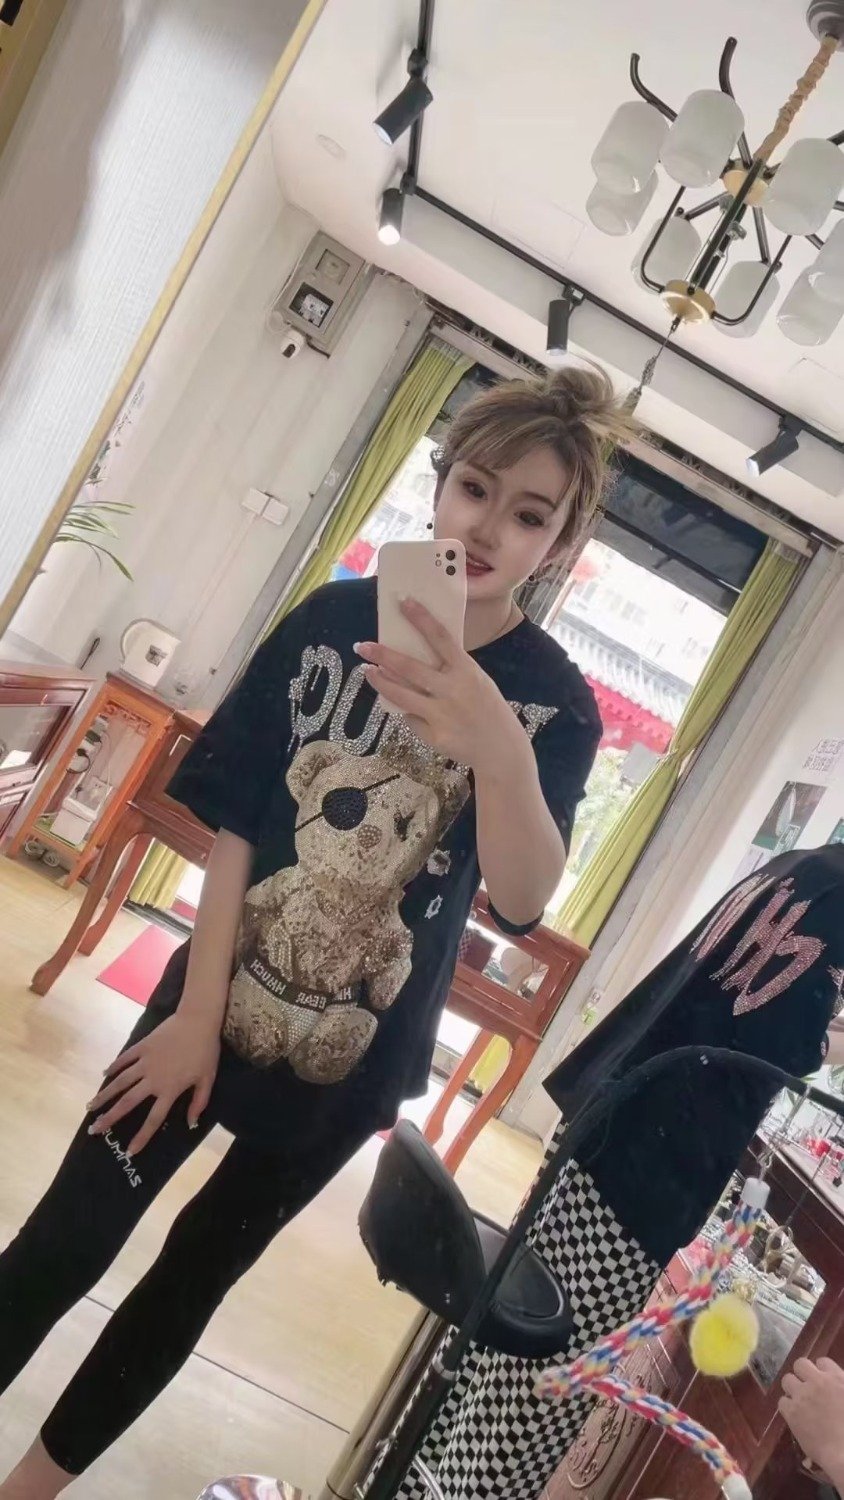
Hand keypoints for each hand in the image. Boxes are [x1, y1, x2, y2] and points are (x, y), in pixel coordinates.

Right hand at [86, 1009, 220, 1155]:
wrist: (197, 1020)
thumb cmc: (205, 1051)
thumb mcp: (207, 1079)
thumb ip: (198, 1102)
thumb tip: (191, 1123)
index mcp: (169, 1090)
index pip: (154, 1119)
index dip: (142, 1137)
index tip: (130, 1151)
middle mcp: (153, 1079)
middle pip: (127, 1103)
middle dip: (110, 1118)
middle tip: (94, 1129)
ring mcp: (145, 1062)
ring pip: (120, 1082)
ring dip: (104, 1095)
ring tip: (90, 1107)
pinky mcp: (142, 1046)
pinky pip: (124, 1059)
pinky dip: (113, 1067)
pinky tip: (104, 1074)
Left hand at [356, 599, 524, 774]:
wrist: (502, 749)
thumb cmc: (487, 710)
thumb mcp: (477, 682)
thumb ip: (451, 670)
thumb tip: (414, 656)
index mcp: (467, 670)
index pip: (440, 637)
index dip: (421, 618)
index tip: (402, 601)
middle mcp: (453, 690)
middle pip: (410, 667)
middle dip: (382, 654)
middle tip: (362, 646)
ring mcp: (442, 714)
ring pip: (400, 695)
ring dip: (380, 681)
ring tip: (368, 671)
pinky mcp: (434, 736)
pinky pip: (412, 719)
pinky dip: (408, 713)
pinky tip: (411, 712)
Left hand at [779, 1357, 843, 1483]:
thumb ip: (841, 1387)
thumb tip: (836, 1388)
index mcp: (837, 1378)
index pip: (822, 1361)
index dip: (821, 1371)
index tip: (822, 1382)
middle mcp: (818, 1382)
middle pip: (800, 1364)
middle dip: (802, 1374)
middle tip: (807, 1387)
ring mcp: (803, 1396)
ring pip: (787, 1380)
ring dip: (792, 1388)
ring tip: (799, 1400)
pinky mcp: (792, 1412)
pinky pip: (782, 1401)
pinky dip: (787, 1407)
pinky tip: (794, 1415)